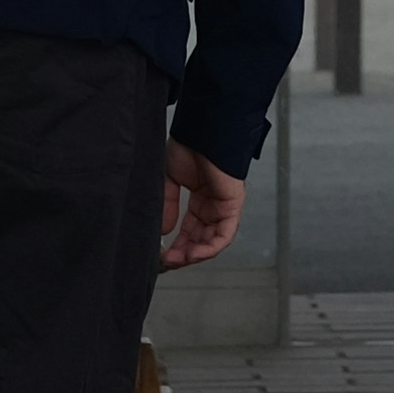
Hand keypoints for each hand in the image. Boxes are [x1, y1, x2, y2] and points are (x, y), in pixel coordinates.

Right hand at [156, 146, 248, 272]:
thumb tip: (164, 232)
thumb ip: (167, 206)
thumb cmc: (187, 146)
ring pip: (211, 241)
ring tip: (175, 260)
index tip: (161, 256)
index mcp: (199, 199)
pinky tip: (191, 254)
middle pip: (200, 240)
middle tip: (166, 262)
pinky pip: (223, 235)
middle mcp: (212, 205)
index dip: (176, 245)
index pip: (189, 231)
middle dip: (182, 254)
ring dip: (193, 254)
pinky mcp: (232, 205)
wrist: (201, 130)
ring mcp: (223, 206)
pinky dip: (208, 248)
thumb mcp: (169, 179)